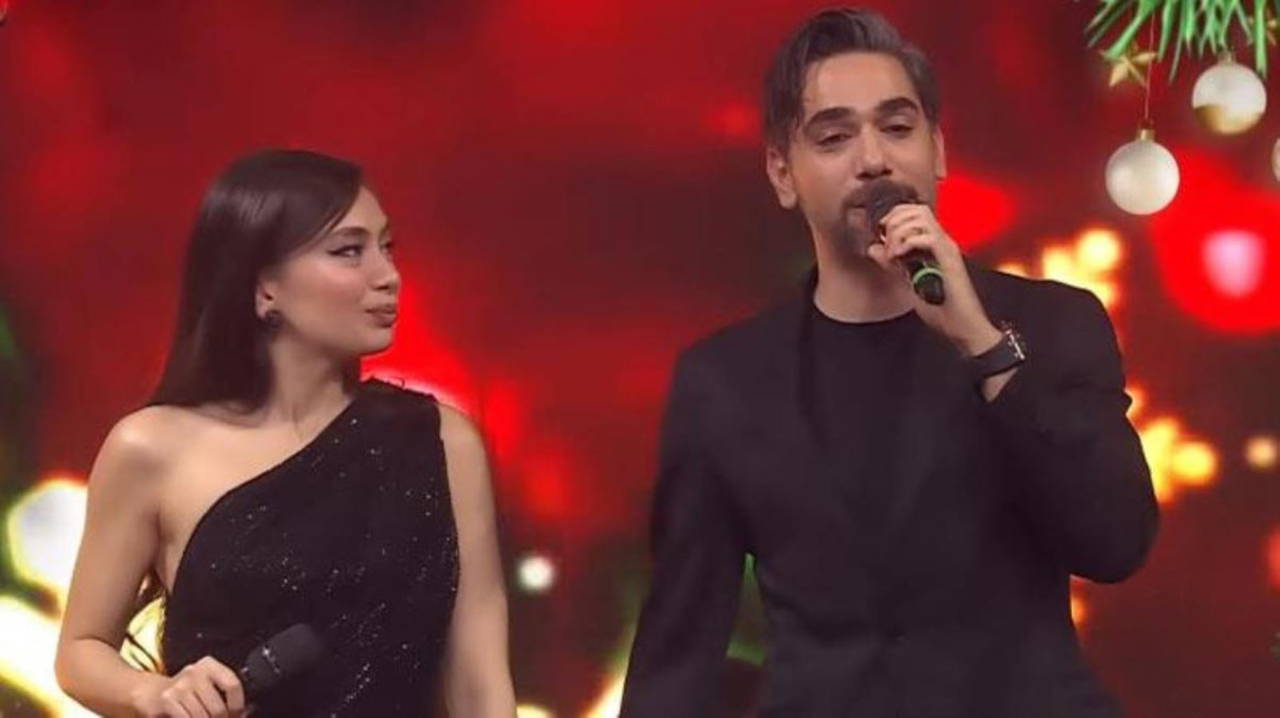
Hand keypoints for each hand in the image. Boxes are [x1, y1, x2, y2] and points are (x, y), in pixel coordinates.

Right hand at [129, 656, 245, 717]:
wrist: (150, 693)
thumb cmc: (186, 692)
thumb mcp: (207, 688)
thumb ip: (226, 697)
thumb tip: (246, 712)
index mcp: (210, 665)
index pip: (233, 685)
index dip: (237, 706)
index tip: (237, 716)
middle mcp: (195, 672)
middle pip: (218, 708)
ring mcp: (180, 686)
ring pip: (203, 717)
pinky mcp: (167, 700)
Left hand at [866, 202, 1001, 355]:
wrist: (963, 327)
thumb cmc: (941, 308)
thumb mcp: (908, 282)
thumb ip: (893, 265)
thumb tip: (873, 247)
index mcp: (934, 244)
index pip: (915, 212)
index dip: (894, 215)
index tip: (881, 232)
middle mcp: (943, 241)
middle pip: (918, 210)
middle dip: (895, 220)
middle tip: (885, 241)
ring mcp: (947, 249)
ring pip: (922, 219)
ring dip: (900, 231)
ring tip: (892, 252)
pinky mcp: (950, 260)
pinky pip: (928, 238)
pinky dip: (908, 243)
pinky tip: (899, 258)